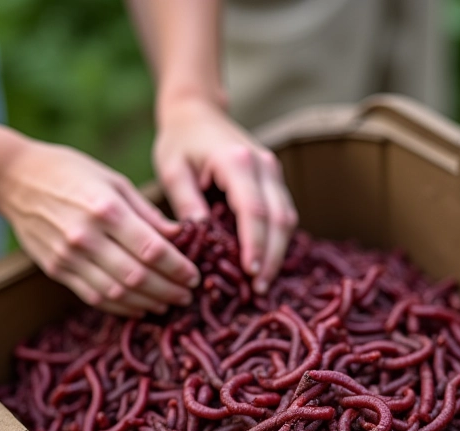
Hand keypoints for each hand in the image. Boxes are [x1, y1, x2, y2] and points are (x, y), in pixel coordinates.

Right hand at [0, 138, 200, 315]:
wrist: (15, 179)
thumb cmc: (71, 173)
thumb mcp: (115, 181)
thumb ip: (148, 214)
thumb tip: (180, 238)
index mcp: (106, 209)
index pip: (152, 250)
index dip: (178, 268)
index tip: (194, 276)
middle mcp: (86, 237)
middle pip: (137, 277)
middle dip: (168, 290)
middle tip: (188, 295)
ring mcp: (69, 257)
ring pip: (118, 293)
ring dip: (148, 303)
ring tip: (168, 303)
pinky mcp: (57, 270)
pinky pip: (95, 297)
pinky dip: (122, 307)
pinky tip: (141, 307)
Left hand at [153, 97, 297, 293]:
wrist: (196, 112)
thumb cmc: (179, 142)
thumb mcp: (172, 171)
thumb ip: (187, 204)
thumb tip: (201, 243)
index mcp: (237, 160)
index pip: (253, 210)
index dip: (255, 245)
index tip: (250, 273)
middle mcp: (263, 165)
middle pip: (279, 218)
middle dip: (271, 257)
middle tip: (258, 290)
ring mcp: (274, 172)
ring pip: (287, 219)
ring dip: (278, 253)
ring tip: (262, 284)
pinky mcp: (274, 182)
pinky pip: (283, 215)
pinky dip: (277, 241)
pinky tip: (264, 264)